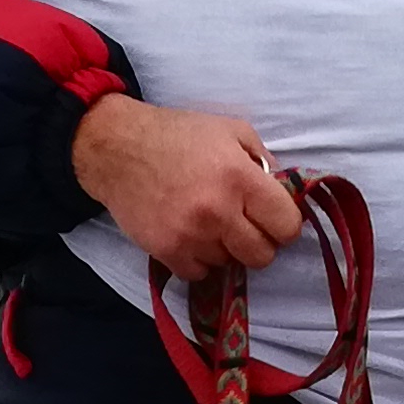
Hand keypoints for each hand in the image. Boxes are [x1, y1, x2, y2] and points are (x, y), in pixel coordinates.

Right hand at [69, 94, 300, 277]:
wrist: (117, 148)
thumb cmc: (177, 135)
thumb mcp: (229, 130)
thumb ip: (263, 159)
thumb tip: (282, 192)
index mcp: (240, 177)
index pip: (287, 226)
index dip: (283, 225)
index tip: (271, 218)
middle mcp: (219, 211)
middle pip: (263, 256)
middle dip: (257, 242)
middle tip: (241, 224)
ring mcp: (192, 235)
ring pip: (229, 265)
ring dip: (223, 248)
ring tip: (205, 221)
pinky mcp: (167, 252)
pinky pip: (199, 273)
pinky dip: (197, 260)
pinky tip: (188, 234)